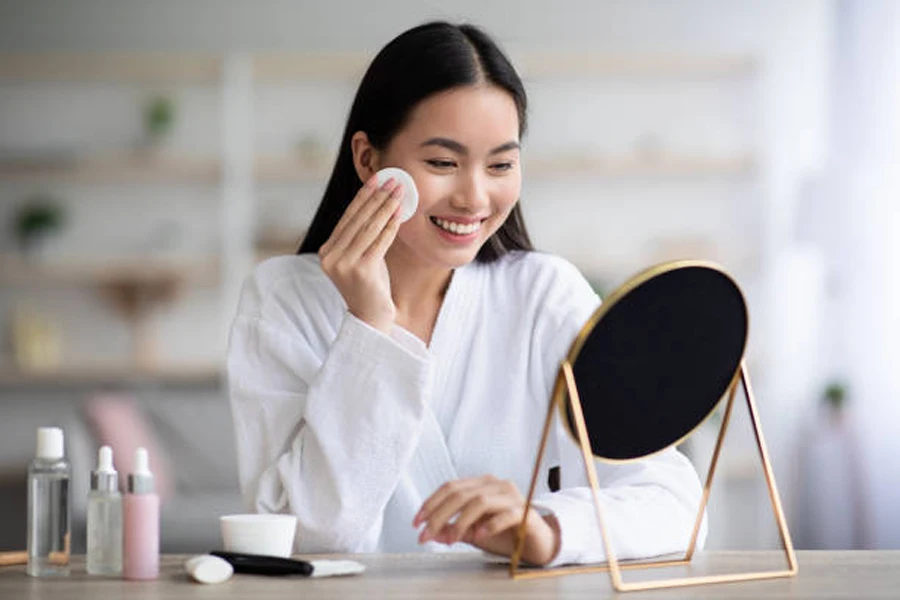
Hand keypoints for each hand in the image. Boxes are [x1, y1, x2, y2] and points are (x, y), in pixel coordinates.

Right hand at [318, 175, 402, 333]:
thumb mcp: (360, 257)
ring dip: (385, 207)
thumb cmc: (369, 285)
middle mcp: (330, 257)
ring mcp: (343, 264)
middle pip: (358, 219)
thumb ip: (361, 235)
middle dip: (377, 197)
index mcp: (326, 251)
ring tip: (398, 192)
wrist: (371, 317)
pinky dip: (390, 225)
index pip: (347, 218)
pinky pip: (379, 241)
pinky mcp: (360, 270)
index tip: (377, 179)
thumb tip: (377, 202)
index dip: (363, 196)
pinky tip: (399, 212)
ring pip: (369, 228)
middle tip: (393, 180)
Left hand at [413, 475, 560, 565]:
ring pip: (479, 502)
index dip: (431, 503)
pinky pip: (505, 514)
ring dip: (460, 522)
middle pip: (460, 494)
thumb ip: (454, 530)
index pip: (450, 487)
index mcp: (481, 484)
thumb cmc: (505, 533)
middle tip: (427, 535)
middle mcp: (495, 485)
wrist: (537, 541)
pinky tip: (479, 535)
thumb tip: (431, 533)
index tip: (417, 522)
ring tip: (451, 539)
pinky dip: (489, 525)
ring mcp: (511, 496)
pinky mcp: (525, 512)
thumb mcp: (474, 532)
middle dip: (439, 516)